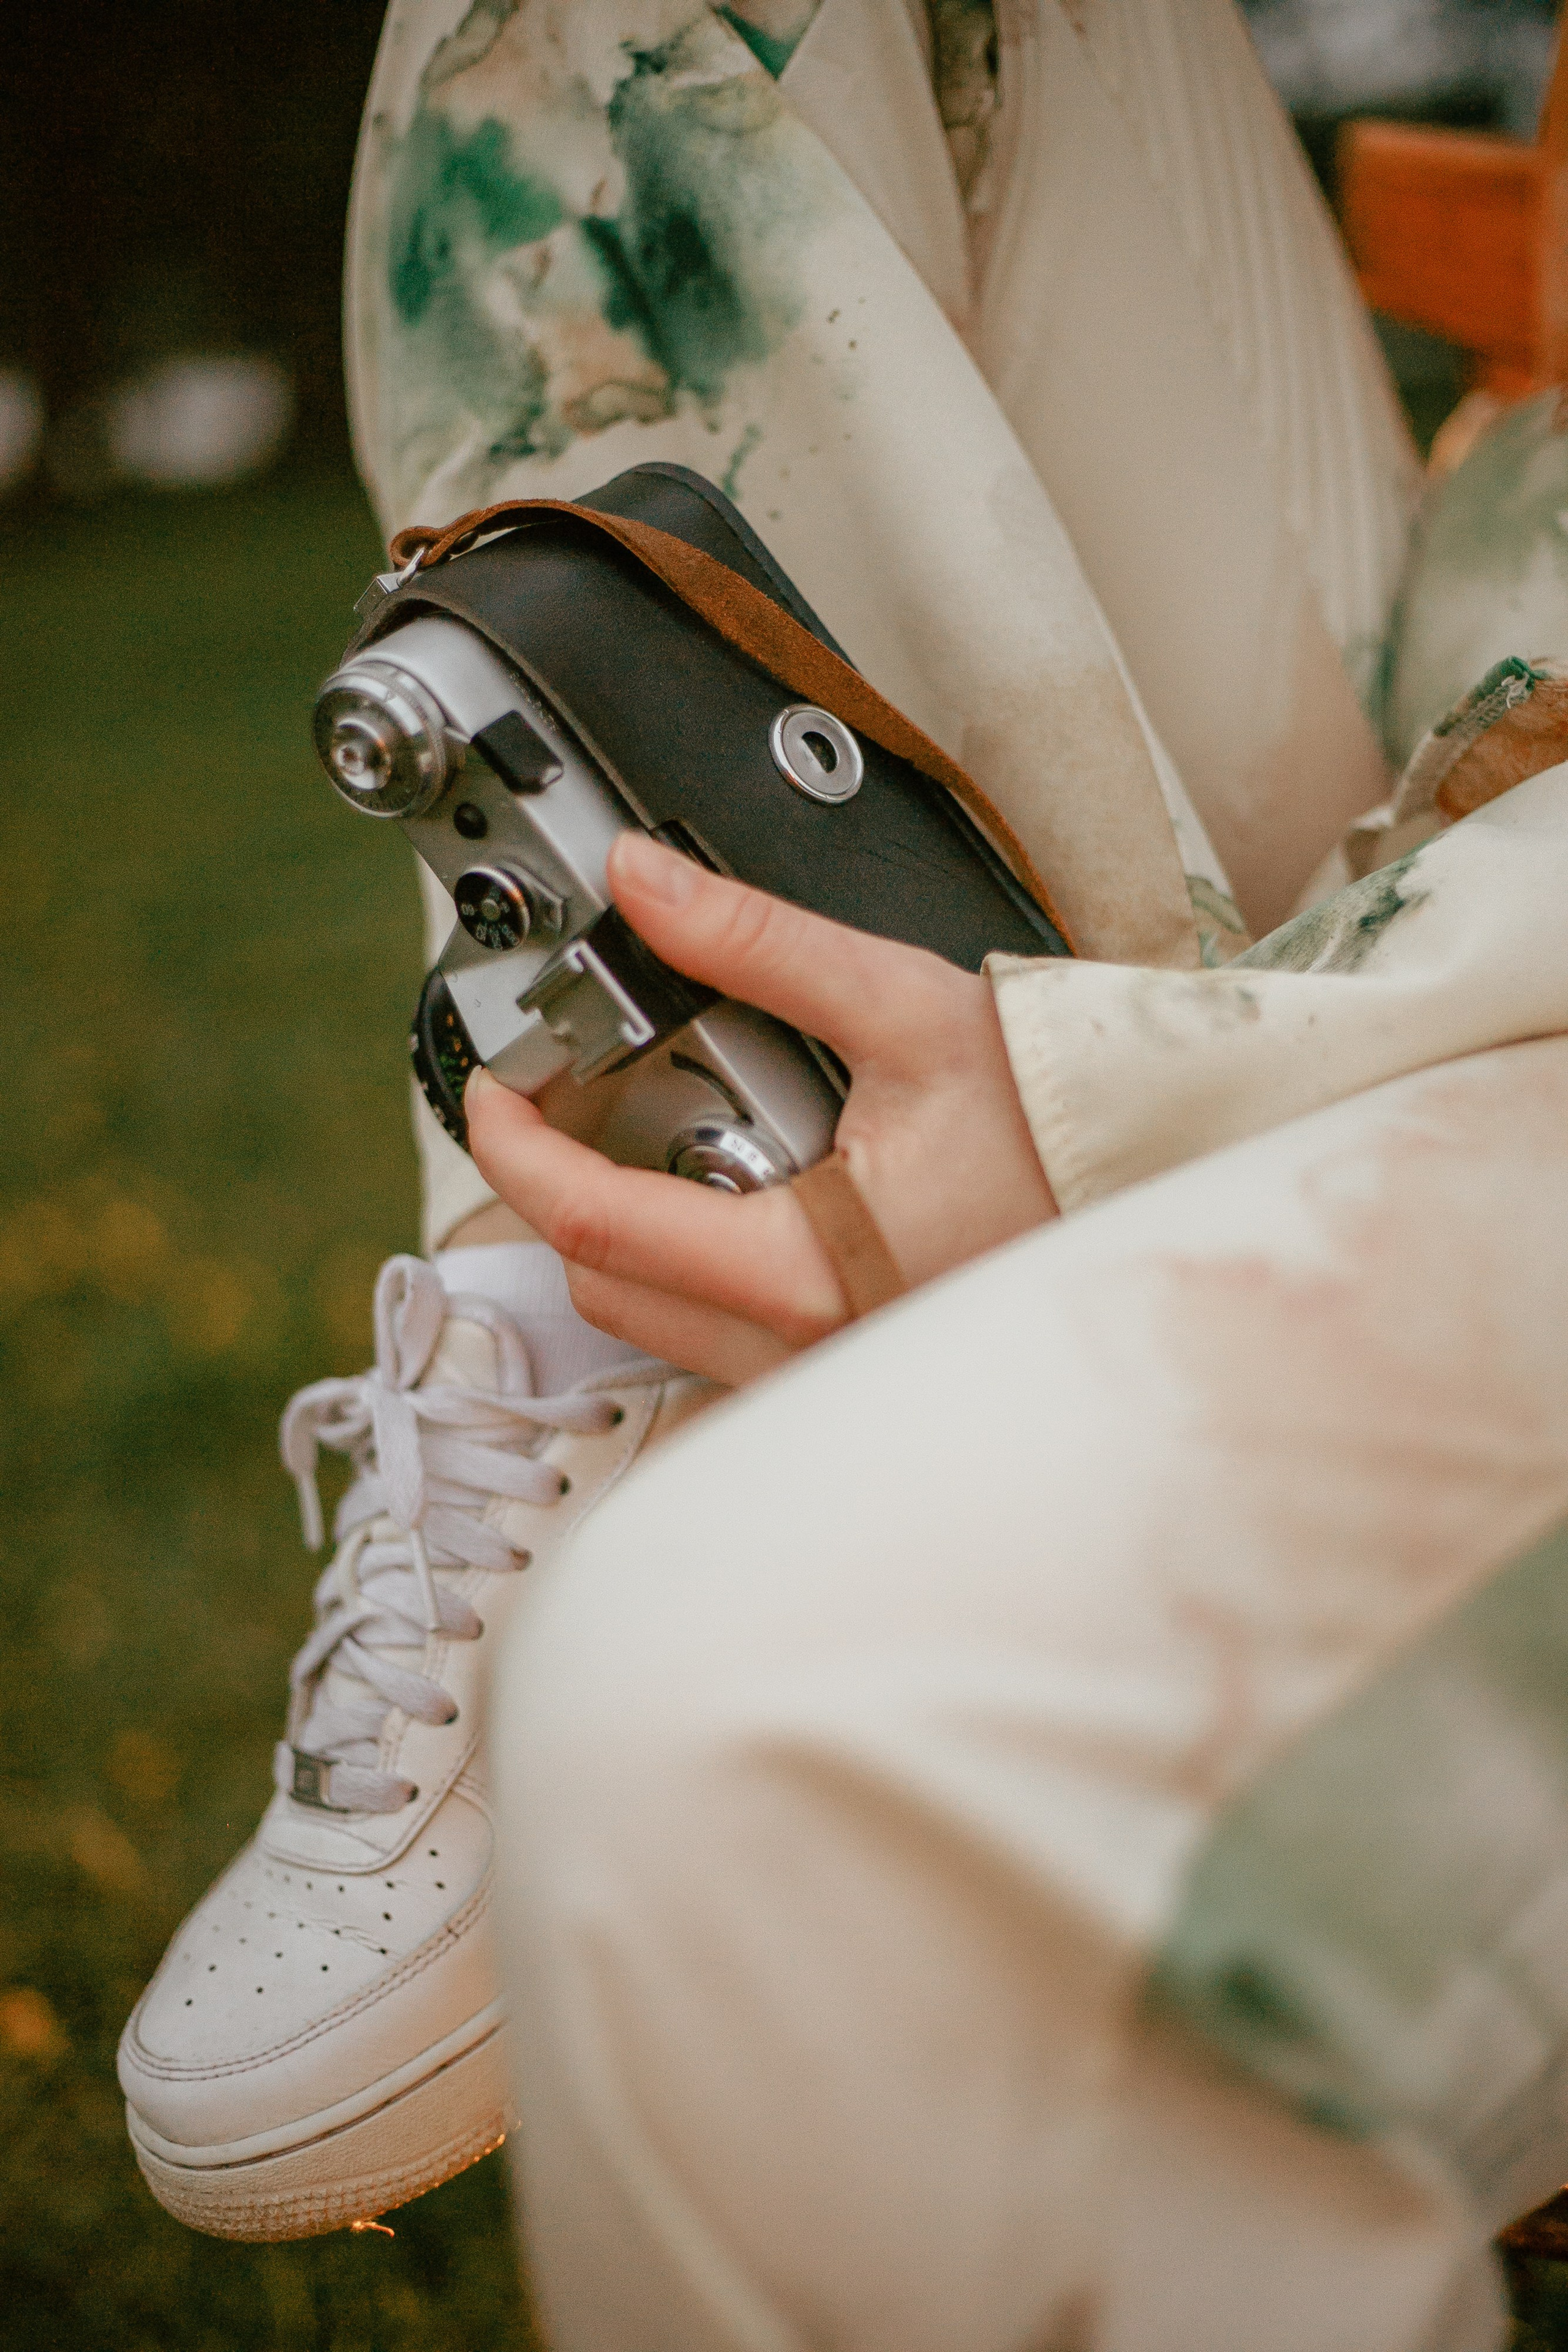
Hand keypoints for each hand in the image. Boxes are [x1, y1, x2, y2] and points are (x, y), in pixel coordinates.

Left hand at [466, 832, 1057, 1383]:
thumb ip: (758, 942)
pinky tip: (736, 1193)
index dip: (512, 1147)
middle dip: (559, 1191)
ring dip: (629, 1232)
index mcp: (803, 1269)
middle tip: (565, 1100)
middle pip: (606, 1284)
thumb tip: (645, 883)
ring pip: (659, 1323)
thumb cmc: (1065, 1118)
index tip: (494, 1089)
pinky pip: (724, 1338)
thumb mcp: (906, 1006)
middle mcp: (804, 1346)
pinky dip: (695, 1267)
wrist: (1167, 1176)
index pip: (591, 1222)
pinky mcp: (850, 1366)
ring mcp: (826, 1370)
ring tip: (658, 1134)